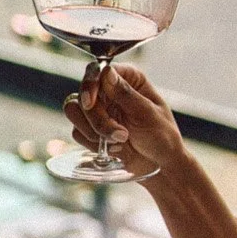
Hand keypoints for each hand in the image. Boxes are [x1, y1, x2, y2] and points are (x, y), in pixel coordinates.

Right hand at [63, 62, 184, 174]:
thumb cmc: (162, 136)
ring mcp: (99, 109)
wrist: (159, 166)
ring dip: (93, 131)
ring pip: (74, 111)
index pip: (98, 70)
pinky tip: (114, 149)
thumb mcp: (147, 114)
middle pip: (83, 93)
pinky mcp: (91, 128)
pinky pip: (77, 132)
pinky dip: (93, 143)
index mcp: (128, 78)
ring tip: (119, 142)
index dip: (90, 84)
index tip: (90, 102)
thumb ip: (125, 94)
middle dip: (97, 118)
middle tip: (120, 135)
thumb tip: (106, 72)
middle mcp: (110, 90)